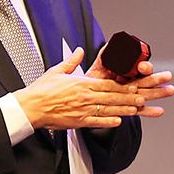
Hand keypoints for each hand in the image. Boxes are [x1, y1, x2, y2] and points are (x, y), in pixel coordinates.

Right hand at [15, 47, 153, 129]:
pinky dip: (108, 122)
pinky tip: (119, 122)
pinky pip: (96, 122)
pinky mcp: (78, 121)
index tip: (135, 85)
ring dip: (124, 108)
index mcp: (82, 83)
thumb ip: (71, 61)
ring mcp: (83, 110)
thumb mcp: (57, 71)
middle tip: (144, 96)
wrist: (29, 107)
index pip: (108, 84)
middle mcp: (85, 96)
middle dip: (129, 96)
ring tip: (137, 108)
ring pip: (108, 109)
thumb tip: (79, 51)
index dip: (123, 85)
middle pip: (112, 96)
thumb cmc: (41, 90)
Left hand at [88, 53, 173, 118]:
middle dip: (157, 78)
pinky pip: (139, 110)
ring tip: (170, 90)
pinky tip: (158, 111)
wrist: (84, 99)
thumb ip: (104, 55)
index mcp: (125, 72)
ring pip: (146, 94)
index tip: (142, 66)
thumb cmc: (91, 82)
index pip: (137, 67)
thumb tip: (111, 44)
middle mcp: (131, 82)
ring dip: (159, 92)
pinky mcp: (128, 108)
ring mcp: (131, 96)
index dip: (142, 66)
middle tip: (167, 76)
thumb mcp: (97, 67)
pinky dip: (148, 111)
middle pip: (146, 80)